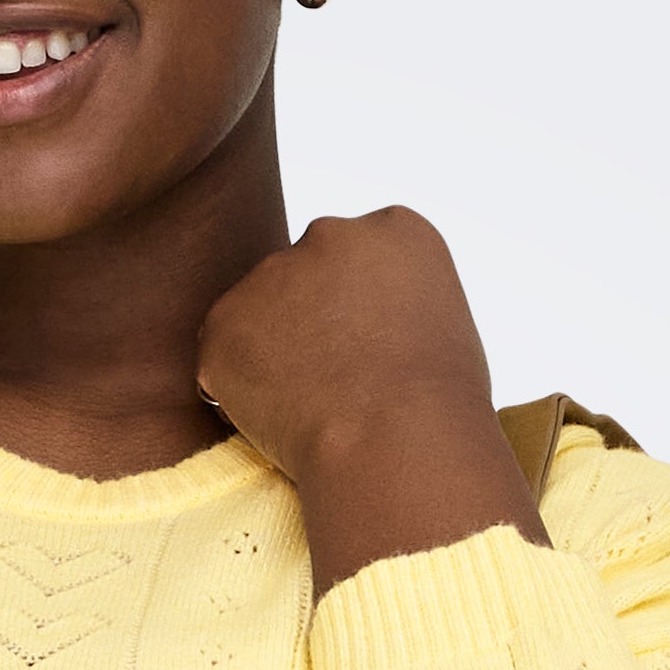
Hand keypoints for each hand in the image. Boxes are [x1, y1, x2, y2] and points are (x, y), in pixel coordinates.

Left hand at [196, 207, 546, 596]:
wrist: (394, 440)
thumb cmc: (440, 406)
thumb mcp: (447, 328)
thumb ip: (398, 304)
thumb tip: (370, 330)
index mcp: (393, 229)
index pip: (359, 259)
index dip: (361, 312)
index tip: (372, 350)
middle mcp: (328, 233)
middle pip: (304, 276)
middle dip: (309, 321)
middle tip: (333, 381)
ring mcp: (270, 274)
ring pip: (259, 316)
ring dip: (272, 354)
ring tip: (311, 406)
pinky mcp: (223, 321)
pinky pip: (223, 360)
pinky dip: (238, 392)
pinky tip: (281, 419)